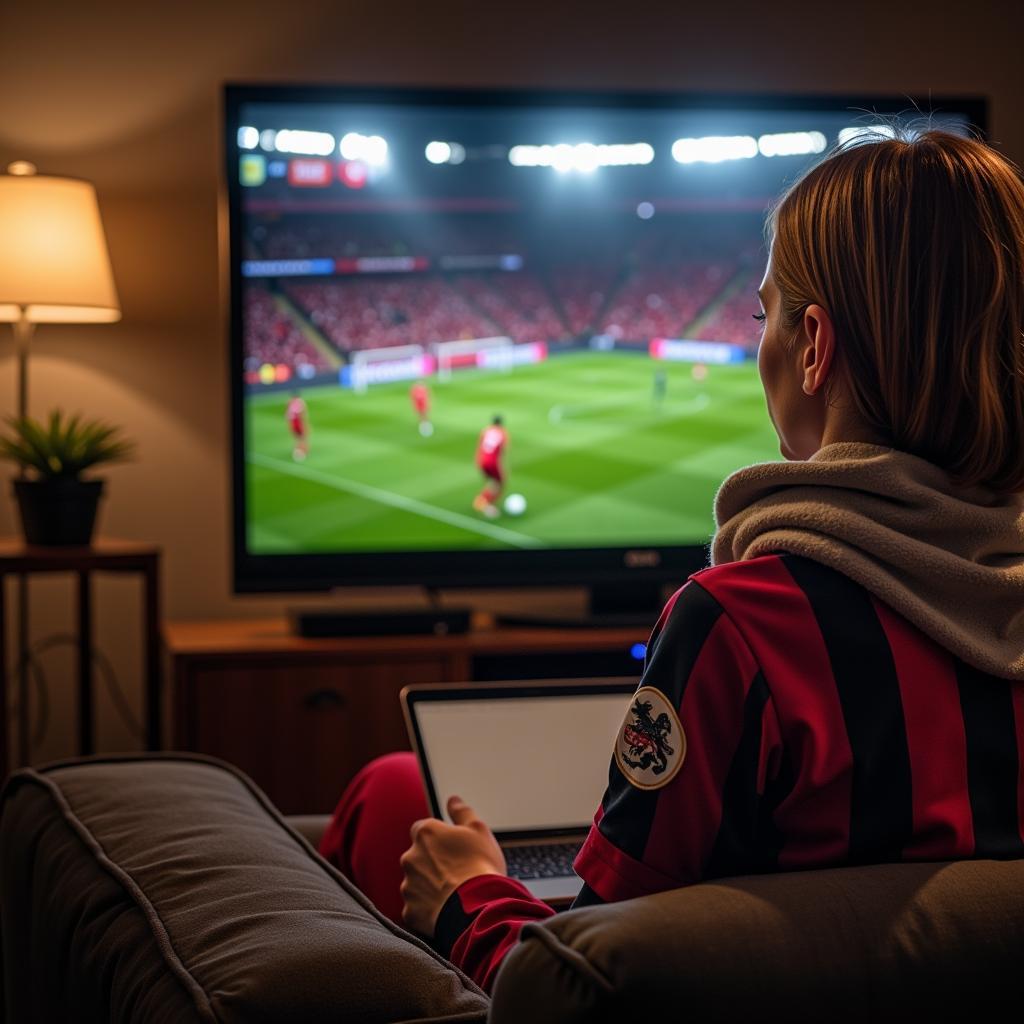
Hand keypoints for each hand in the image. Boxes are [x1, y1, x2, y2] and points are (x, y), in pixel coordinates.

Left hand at [400, 795, 506, 936]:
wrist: (477, 908)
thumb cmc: (480, 865)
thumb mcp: (479, 829)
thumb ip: (462, 812)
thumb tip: (452, 800)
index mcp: (425, 833)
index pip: (423, 829)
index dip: (439, 838)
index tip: (453, 848)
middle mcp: (410, 857)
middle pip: (419, 857)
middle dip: (433, 863)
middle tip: (457, 872)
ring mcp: (408, 885)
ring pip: (417, 882)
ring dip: (430, 886)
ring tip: (455, 893)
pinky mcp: (410, 911)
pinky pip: (418, 907)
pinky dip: (429, 909)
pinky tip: (447, 910)